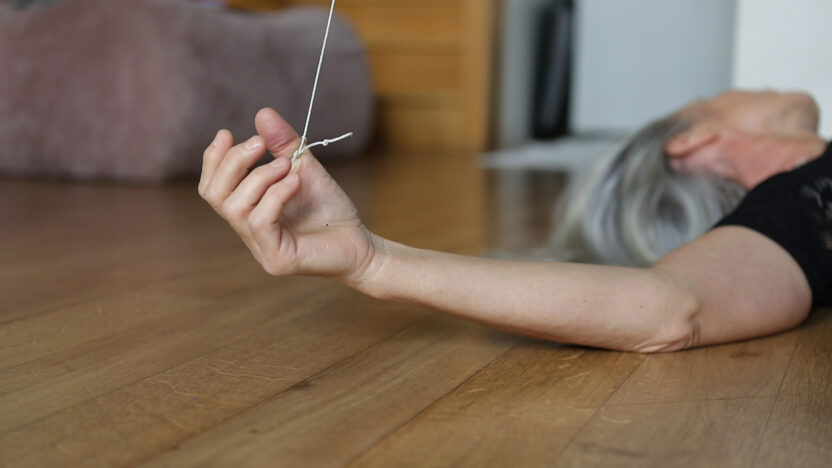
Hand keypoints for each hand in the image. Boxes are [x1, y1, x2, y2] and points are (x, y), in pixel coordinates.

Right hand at [198, 108, 377, 282]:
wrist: (360, 243)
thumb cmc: (331, 210)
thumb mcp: (304, 168)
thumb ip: (283, 145)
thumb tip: (263, 114)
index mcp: (248, 210)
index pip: (212, 187)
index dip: (214, 159)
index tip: (227, 133)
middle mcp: (248, 231)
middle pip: (214, 195)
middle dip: (232, 162)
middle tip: (258, 143)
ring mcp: (260, 248)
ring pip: (235, 207)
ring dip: (259, 177)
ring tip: (286, 166)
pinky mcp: (276, 259)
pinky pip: (260, 221)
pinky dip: (275, 195)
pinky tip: (294, 183)